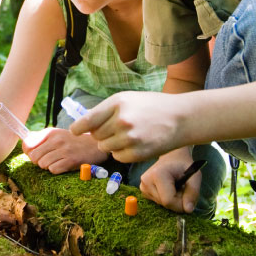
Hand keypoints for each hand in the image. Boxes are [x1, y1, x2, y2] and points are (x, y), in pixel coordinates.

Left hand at [22, 127, 107, 173]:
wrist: (95, 144)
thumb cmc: (73, 140)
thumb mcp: (57, 134)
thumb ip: (40, 138)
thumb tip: (25, 145)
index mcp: (51, 132)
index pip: (27, 144)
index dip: (29, 152)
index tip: (36, 153)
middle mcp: (56, 140)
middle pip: (33, 157)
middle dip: (38, 161)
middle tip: (47, 159)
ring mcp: (64, 150)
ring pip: (43, 164)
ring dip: (48, 166)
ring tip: (57, 161)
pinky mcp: (71, 161)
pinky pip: (53, 170)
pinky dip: (56, 170)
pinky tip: (63, 165)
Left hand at [69, 91, 185, 162]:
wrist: (180, 118)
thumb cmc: (152, 106)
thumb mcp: (128, 99)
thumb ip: (105, 110)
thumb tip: (83, 125)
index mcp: (117, 103)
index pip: (88, 120)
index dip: (78, 128)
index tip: (74, 131)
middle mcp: (122, 120)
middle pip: (95, 136)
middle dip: (101, 134)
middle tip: (117, 128)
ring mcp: (130, 138)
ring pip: (105, 147)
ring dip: (111, 144)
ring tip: (127, 135)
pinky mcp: (137, 153)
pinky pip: (117, 157)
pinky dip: (122, 153)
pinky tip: (134, 144)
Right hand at [139, 148, 200, 213]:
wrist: (172, 157)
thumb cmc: (184, 165)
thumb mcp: (195, 176)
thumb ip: (193, 192)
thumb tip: (188, 210)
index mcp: (157, 174)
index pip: (168, 201)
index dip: (181, 204)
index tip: (189, 197)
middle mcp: (146, 181)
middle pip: (165, 203)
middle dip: (177, 201)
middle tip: (183, 188)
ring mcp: (142, 186)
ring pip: (161, 204)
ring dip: (172, 200)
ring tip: (176, 187)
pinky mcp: (143, 190)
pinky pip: (158, 202)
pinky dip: (166, 198)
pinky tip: (169, 188)